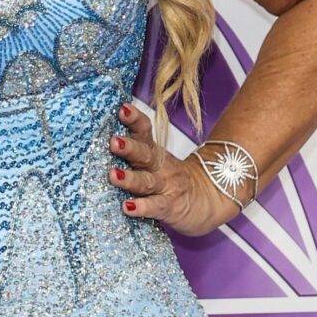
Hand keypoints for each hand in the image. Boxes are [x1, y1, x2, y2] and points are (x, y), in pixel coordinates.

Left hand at [107, 100, 244, 237]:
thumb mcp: (159, 160)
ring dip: (129, 178)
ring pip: (146, 182)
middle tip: (114, 142)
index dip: (134, 120)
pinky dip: (141, 208)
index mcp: (155, 152)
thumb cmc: (175, 179)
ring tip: (113, 175)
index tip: (122, 109)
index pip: (144, 131)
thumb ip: (137, 151)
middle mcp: (160, 167)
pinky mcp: (169, 207)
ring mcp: (165, 187)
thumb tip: (106, 139)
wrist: (210, 198)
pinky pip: (155, 206)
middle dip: (129, 148)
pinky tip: (127, 207)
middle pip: (145, 155)